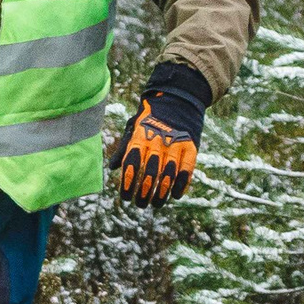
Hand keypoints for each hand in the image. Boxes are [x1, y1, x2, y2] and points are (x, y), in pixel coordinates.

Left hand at [112, 64, 207, 205]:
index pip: (132, 164)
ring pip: (168, 174)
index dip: (128, 183)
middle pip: (149, 173)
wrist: (177, 99)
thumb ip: (124, 148)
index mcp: (140, 137)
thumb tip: (112, 168)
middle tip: (140, 204)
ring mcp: (175, 144)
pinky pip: (187, 169)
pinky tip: (176, 195)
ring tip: (155, 204)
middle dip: (143, 192)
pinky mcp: (191, 146)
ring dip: (162, 192)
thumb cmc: (150, 117)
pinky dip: (182, 184)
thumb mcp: (133, 127)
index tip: (124, 198)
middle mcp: (157, 142)